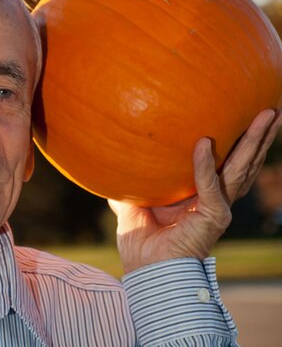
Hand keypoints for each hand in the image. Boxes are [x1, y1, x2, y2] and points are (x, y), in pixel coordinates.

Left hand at [109, 109, 281, 273]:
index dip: (238, 141)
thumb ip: (131, 185)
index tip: (244, 114)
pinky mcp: (213, 217)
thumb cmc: (142, 242)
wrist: (146, 270)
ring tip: (266, 115)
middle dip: (258, 135)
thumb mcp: (133, 204)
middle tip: (270, 108)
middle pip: (244, 161)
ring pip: (241, 168)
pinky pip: (210, 186)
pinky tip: (203, 143)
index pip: (226, 162)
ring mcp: (218, 208)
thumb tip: (113, 169)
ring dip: (253, 142)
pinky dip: (204, 165)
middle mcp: (216, 199)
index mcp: (200, 194)